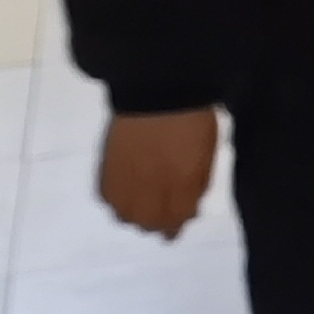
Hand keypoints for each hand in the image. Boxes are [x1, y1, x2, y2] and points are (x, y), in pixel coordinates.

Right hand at [99, 109, 218, 239]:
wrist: (158, 89)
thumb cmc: (191, 118)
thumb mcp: (207, 155)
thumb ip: (198, 185)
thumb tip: (190, 207)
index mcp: (183, 187)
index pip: (176, 222)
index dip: (176, 224)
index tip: (177, 221)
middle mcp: (152, 191)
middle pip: (148, 224)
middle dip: (155, 223)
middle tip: (159, 214)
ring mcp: (126, 181)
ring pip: (125, 215)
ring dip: (134, 214)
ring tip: (140, 204)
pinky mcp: (106, 168)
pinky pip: (107, 197)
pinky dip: (116, 199)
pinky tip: (124, 190)